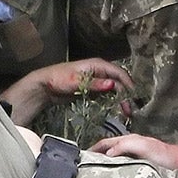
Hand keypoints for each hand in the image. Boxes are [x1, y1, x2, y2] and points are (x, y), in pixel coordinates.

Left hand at [1, 58, 133, 127]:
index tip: (133, 97)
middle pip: (118, 82)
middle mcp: (99, 71)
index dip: (128, 84)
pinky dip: (112, 102)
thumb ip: (95, 84)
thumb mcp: (76, 81)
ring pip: (114, 89)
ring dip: (120, 99)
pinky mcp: (93, 89)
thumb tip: (112, 84)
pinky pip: (106, 95)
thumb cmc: (58, 79)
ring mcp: (97, 80)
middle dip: (126, 95)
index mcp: (97, 65)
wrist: (44, 85)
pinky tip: (116, 111)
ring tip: (125, 112)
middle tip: (129, 110)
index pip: (119, 73)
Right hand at [92, 133, 177, 167]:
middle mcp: (131, 145)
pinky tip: (116, 173)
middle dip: (98, 153)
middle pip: (109, 148)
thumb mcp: (141, 146)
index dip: (95, 148)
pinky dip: (115, 166)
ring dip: (106, 160)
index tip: (85, 155)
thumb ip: (124, 146)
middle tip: (88, 163)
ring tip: (98, 169)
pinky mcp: (141, 162)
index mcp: (129, 139)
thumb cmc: (163, 155)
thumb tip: (109, 153)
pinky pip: (123, 162)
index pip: (106, 142)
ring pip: (115, 155)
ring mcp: (136, 153)